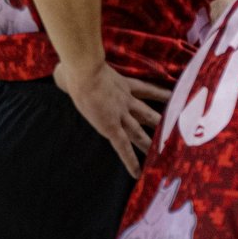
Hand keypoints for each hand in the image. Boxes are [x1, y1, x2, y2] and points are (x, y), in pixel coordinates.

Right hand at [52, 58, 171, 177]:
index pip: (145, 90)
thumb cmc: (77, 65)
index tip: (171, 96)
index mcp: (121, 84)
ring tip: (166, 154)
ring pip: (139, 131)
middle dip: (161, 122)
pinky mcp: (111, 126)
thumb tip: (59, 72)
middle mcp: (125, 100)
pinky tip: (137, 173)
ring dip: (151, 143)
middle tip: (178, 131)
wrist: (84, 70)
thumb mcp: (78, 66)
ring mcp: (120, 114)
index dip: (158, 93)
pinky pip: (122, 146)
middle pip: (147, 112)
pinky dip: (130, 160)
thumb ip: (73, 71)